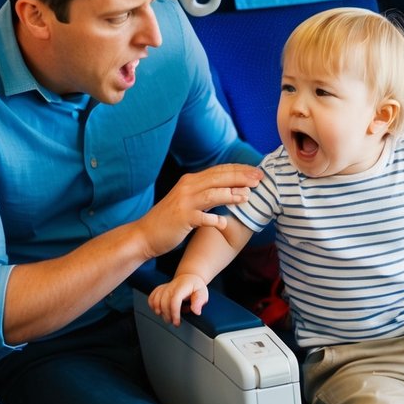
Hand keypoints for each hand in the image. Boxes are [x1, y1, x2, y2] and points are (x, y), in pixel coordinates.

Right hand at [134, 164, 261, 258]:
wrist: (145, 234)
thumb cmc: (169, 220)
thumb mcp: (187, 199)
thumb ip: (204, 192)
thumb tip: (228, 189)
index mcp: (190, 181)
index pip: (219, 170)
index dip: (239, 169)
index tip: (256, 171)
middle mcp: (187, 187)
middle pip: (218, 178)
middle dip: (241, 177)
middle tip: (259, 179)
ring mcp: (184, 202)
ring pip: (212, 194)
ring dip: (231, 194)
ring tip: (247, 196)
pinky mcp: (182, 218)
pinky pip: (202, 217)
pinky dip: (214, 219)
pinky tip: (224, 224)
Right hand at [148, 274, 208, 325]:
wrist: (189, 278)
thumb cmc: (195, 286)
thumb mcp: (203, 292)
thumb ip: (200, 301)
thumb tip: (196, 311)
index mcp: (181, 287)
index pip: (174, 301)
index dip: (174, 313)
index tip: (177, 322)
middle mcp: (171, 287)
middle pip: (164, 303)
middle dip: (168, 316)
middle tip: (174, 322)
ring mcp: (164, 288)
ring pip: (156, 301)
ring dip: (160, 312)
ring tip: (168, 317)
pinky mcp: (159, 290)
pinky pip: (151, 297)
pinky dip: (152, 305)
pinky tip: (158, 310)